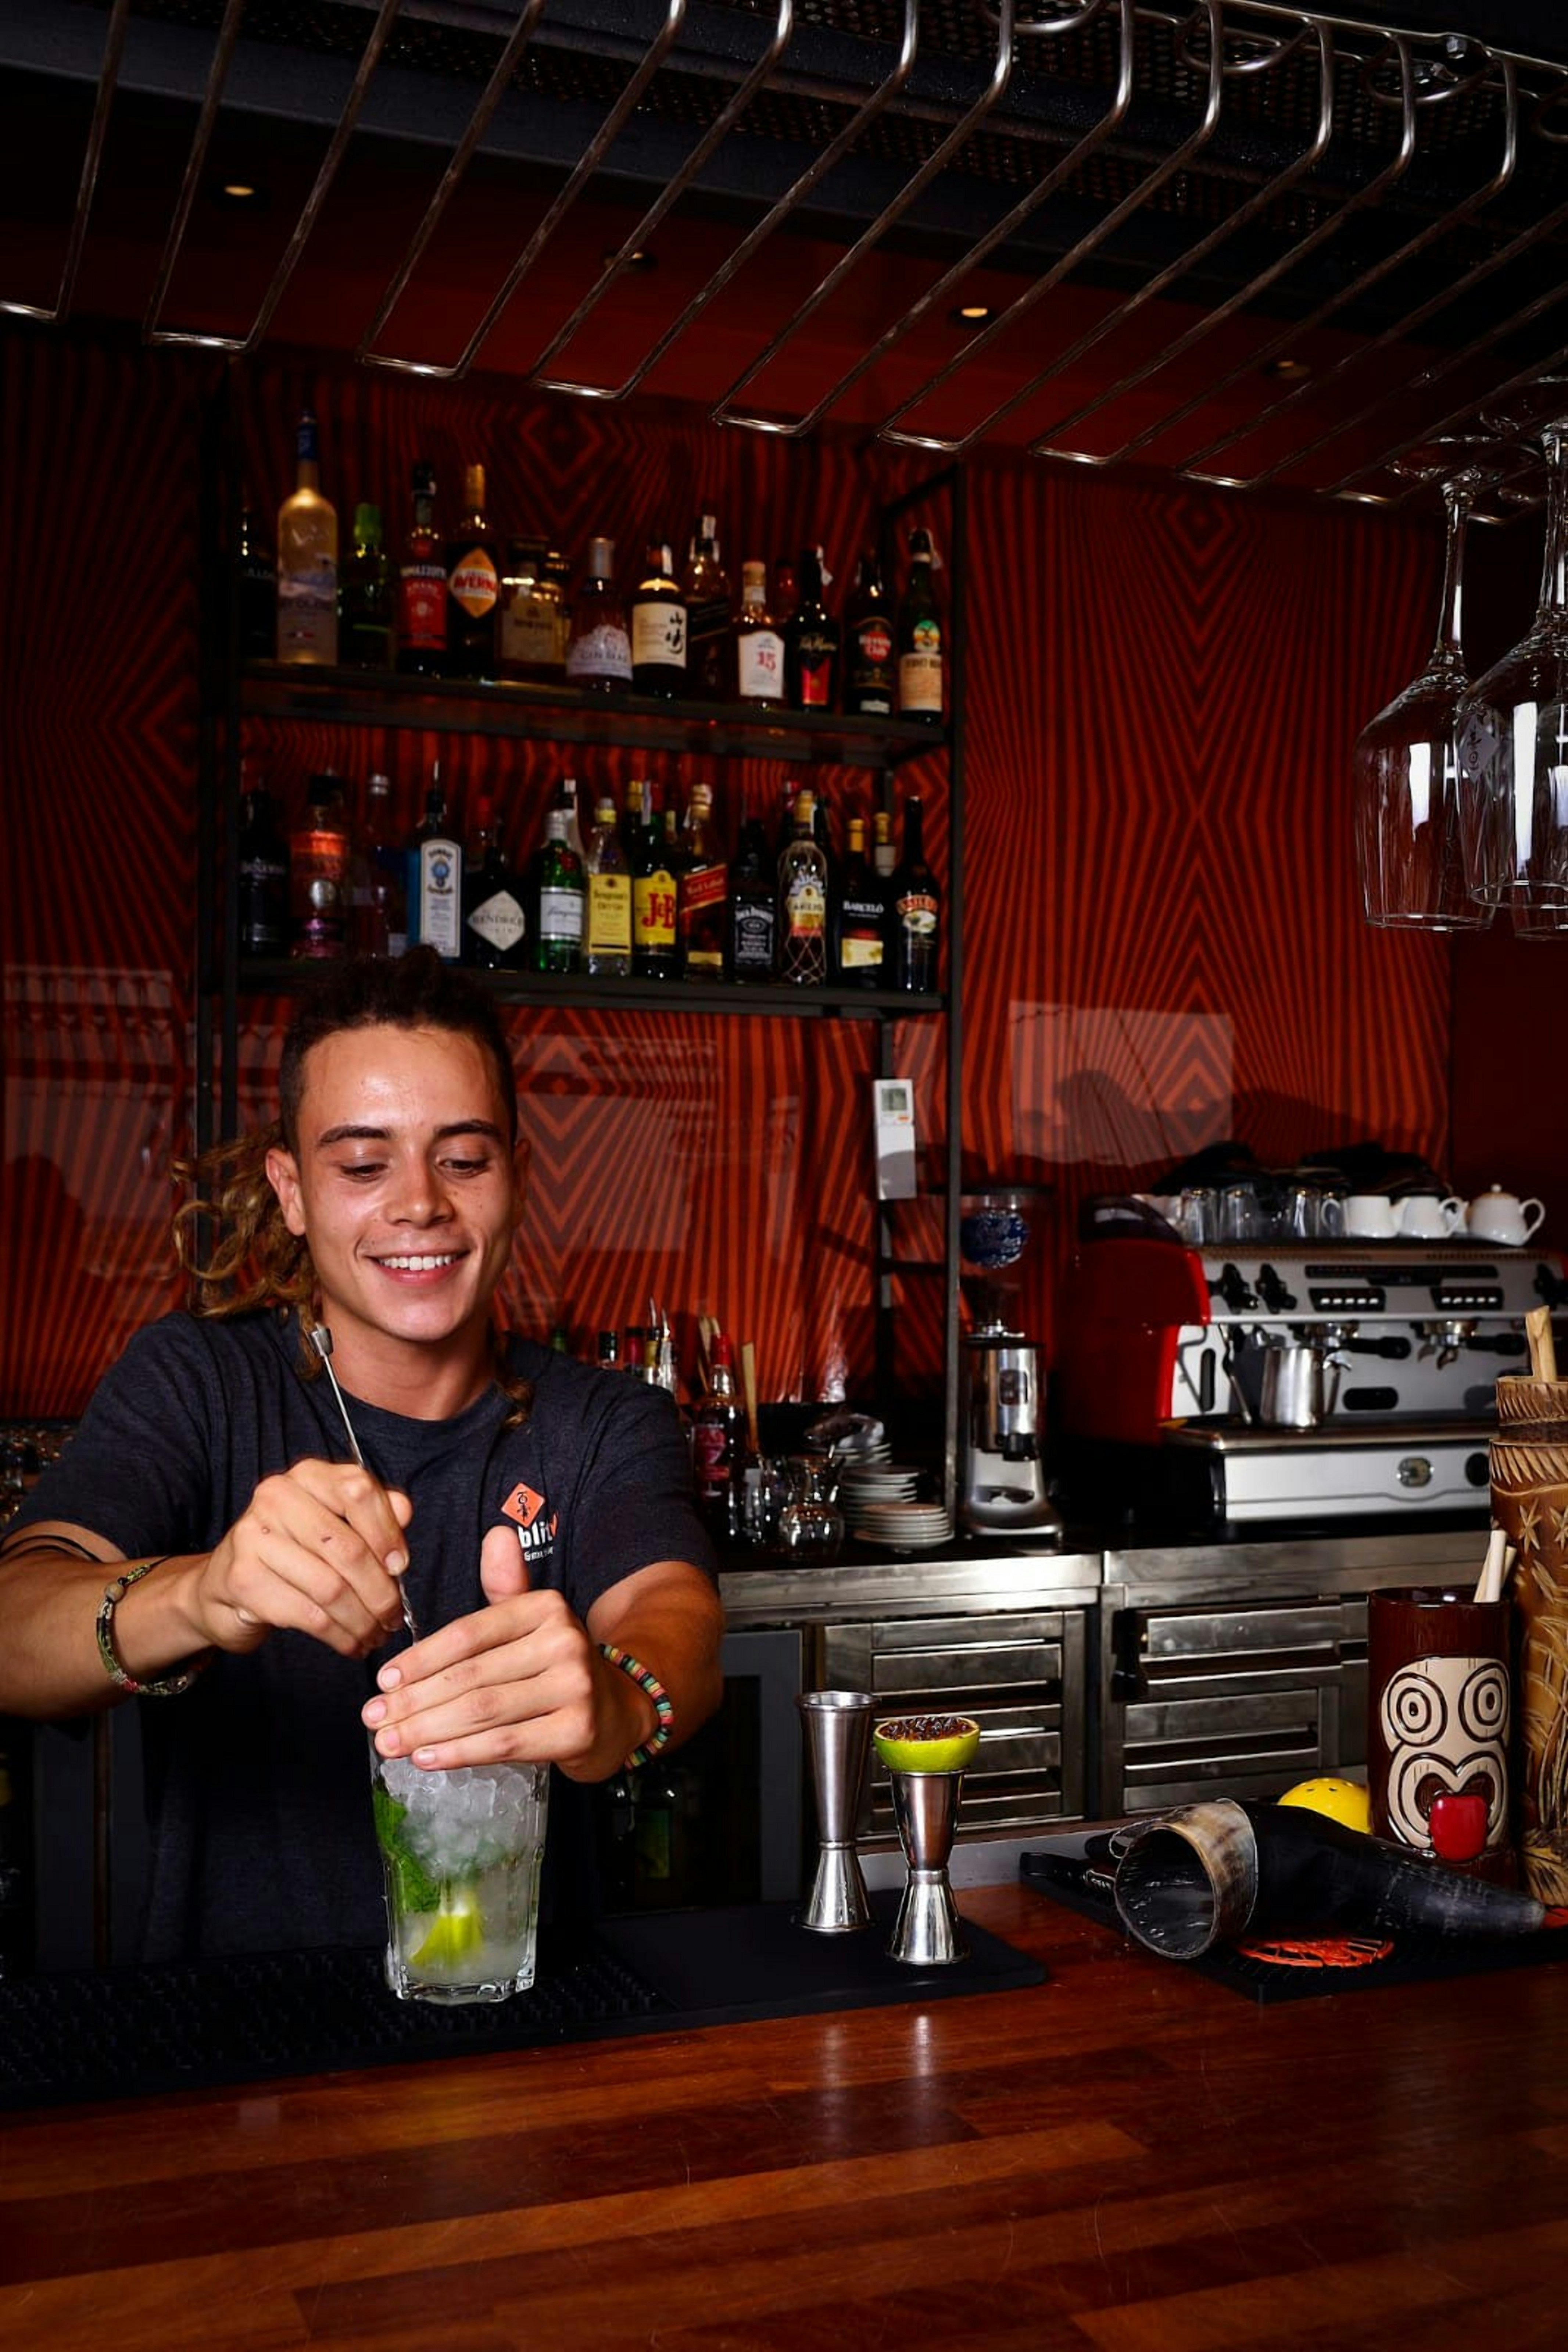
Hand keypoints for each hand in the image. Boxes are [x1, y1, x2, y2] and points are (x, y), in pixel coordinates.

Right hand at [190, 1461, 413, 1657]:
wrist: (226, 1584)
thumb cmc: (293, 1551)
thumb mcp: (333, 1523)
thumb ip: (372, 1514)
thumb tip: (404, 1512)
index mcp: (307, 1476)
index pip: (358, 1491)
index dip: (387, 1532)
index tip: (401, 1567)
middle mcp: (276, 1497)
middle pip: (348, 1548)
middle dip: (380, 1592)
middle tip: (393, 1617)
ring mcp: (254, 1536)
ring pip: (331, 1588)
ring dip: (363, 1620)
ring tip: (376, 1635)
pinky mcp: (244, 1579)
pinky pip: (308, 1615)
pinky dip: (339, 1635)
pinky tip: (351, 1644)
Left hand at [361, 1524, 634, 1773]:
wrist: (618, 1712)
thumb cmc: (555, 1666)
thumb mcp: (533, 1621)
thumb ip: (506, 1586)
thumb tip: (497, 1535)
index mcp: (546, 1608)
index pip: (470, 1633)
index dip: (421, 1659)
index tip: (383, 1682)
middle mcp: (564, 1642)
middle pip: (471, 1676)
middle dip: (414, 1701)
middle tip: (373, 1719)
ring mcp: (575, 1687)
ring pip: (484, 1712)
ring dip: (428, 1730)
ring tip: (389, 1742)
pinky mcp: (577, 1731)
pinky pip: (506, 1744)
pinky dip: (460, 1753)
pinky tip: (426, 1758)